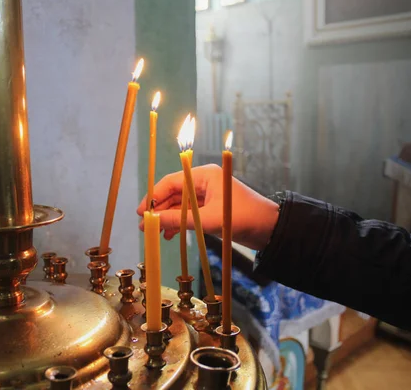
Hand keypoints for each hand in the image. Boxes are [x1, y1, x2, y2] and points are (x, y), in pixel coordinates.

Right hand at [137, 164, 279, 250]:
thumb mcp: (207, 220)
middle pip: (173, 193)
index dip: (154, 196)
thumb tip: (152, 222)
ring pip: (180, 205)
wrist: (269, 229)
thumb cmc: (242, 218)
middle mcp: (203, 182)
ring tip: (155, 233)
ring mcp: (207, 195)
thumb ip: (178, 221)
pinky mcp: (211, 208)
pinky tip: (170, 235)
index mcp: (204, 175)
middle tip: (144, 226)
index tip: (141, 212)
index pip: (171, 181)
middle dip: (159, 209)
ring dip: (167, 218)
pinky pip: (189, 213)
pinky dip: (179, 223)